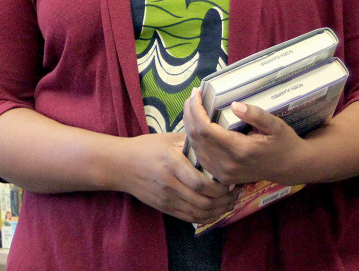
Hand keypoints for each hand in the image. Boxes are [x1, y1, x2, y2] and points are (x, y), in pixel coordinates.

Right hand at [112, 131, 240, 223]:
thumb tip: (216, 143)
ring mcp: (167, 199)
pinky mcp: (165, 208)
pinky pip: (190, 218)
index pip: (202, 183)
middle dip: (225, 200)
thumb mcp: (168, 139)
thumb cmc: (146, 148)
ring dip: (219, 210)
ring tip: (230, 202)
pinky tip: (216, 210)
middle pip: (204, 201)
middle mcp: (170, 184)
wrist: (121, 165)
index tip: (232, 181)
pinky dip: (207, 217)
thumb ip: (192, 143)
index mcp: (172, 164)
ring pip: (200, 213)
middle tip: (237, 193)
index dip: (221, 187)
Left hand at [182, 89, 305, 186]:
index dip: (195, 110)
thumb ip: (256, 115)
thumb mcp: (275, 125)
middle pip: (196, 137)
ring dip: (190, 125)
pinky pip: (200, 156)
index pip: (205, 129)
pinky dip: (195, 139)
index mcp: (239, 150)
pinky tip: (197, 125)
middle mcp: (227, 164)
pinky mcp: (221, 177)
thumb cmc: (283, 142)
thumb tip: (234, 105)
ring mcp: (223, 173)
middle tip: (192, 96)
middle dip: (189, 114)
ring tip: (192, 107)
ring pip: (195, 147)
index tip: (195, 93)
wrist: (289, 167)